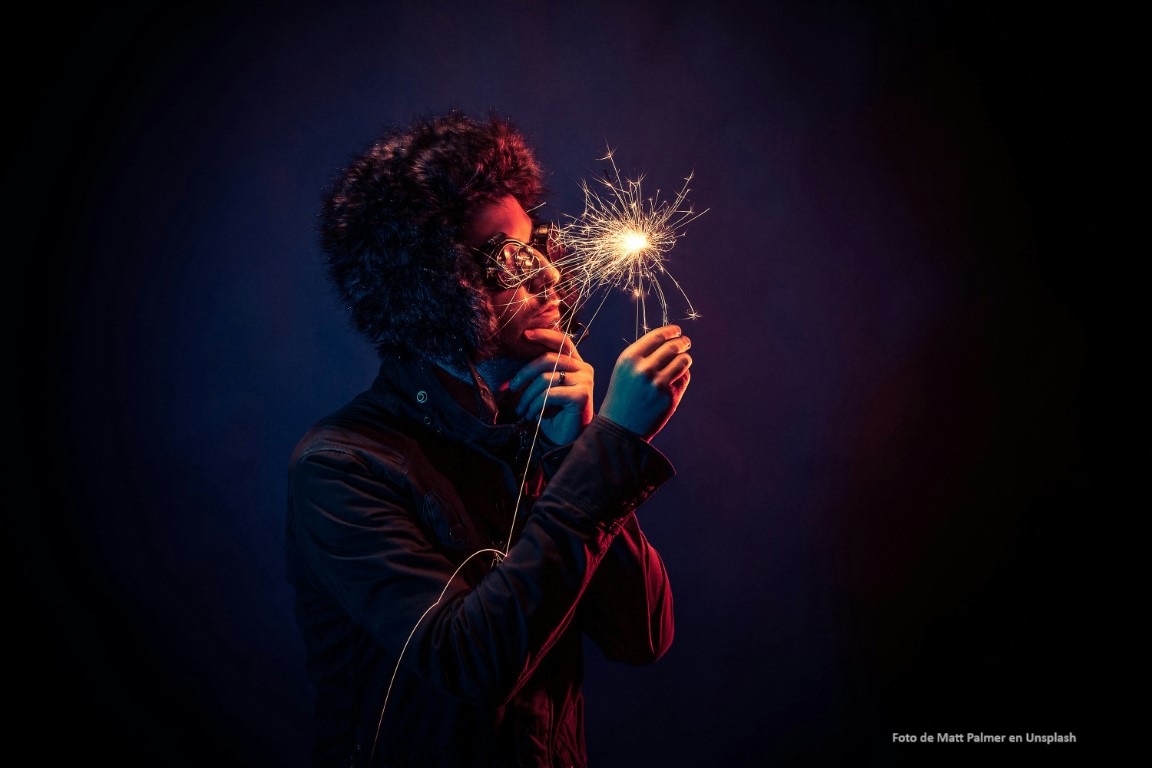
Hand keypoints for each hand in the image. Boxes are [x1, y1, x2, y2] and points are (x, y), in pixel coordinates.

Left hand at [508, 328, 594, 444]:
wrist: (567, 438)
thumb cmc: (555, 413)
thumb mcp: (545, 388)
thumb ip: (539, 372)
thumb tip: (514, 360)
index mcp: (576, 363)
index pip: (562, 341)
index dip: (544, 335)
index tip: (525, 335)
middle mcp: (583, 368)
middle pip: (548, 358)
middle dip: (524, 372)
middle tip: (512, 387)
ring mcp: (584, 381)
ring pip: (545, 378)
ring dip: (528, 396)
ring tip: (522, 409)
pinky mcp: (581, 395)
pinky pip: (549, 394)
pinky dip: (536, 404)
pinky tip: (533, 415)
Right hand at [599, 325, 692, 441]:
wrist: (619, 428)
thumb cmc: (622, 396)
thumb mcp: (624, 371)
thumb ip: (643, 356)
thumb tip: (669, 341)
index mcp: (629, 359)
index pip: (656, 337)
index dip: (670, 331)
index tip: (677, 330)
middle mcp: (643, 369)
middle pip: (672, 347)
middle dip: (682, 342)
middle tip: (686, 342)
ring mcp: (657, 383)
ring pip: (682, 361)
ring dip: (685, 358)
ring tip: (683, 359)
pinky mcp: (669, 396)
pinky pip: (683, 378)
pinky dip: (682, 375)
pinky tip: (675, 379)